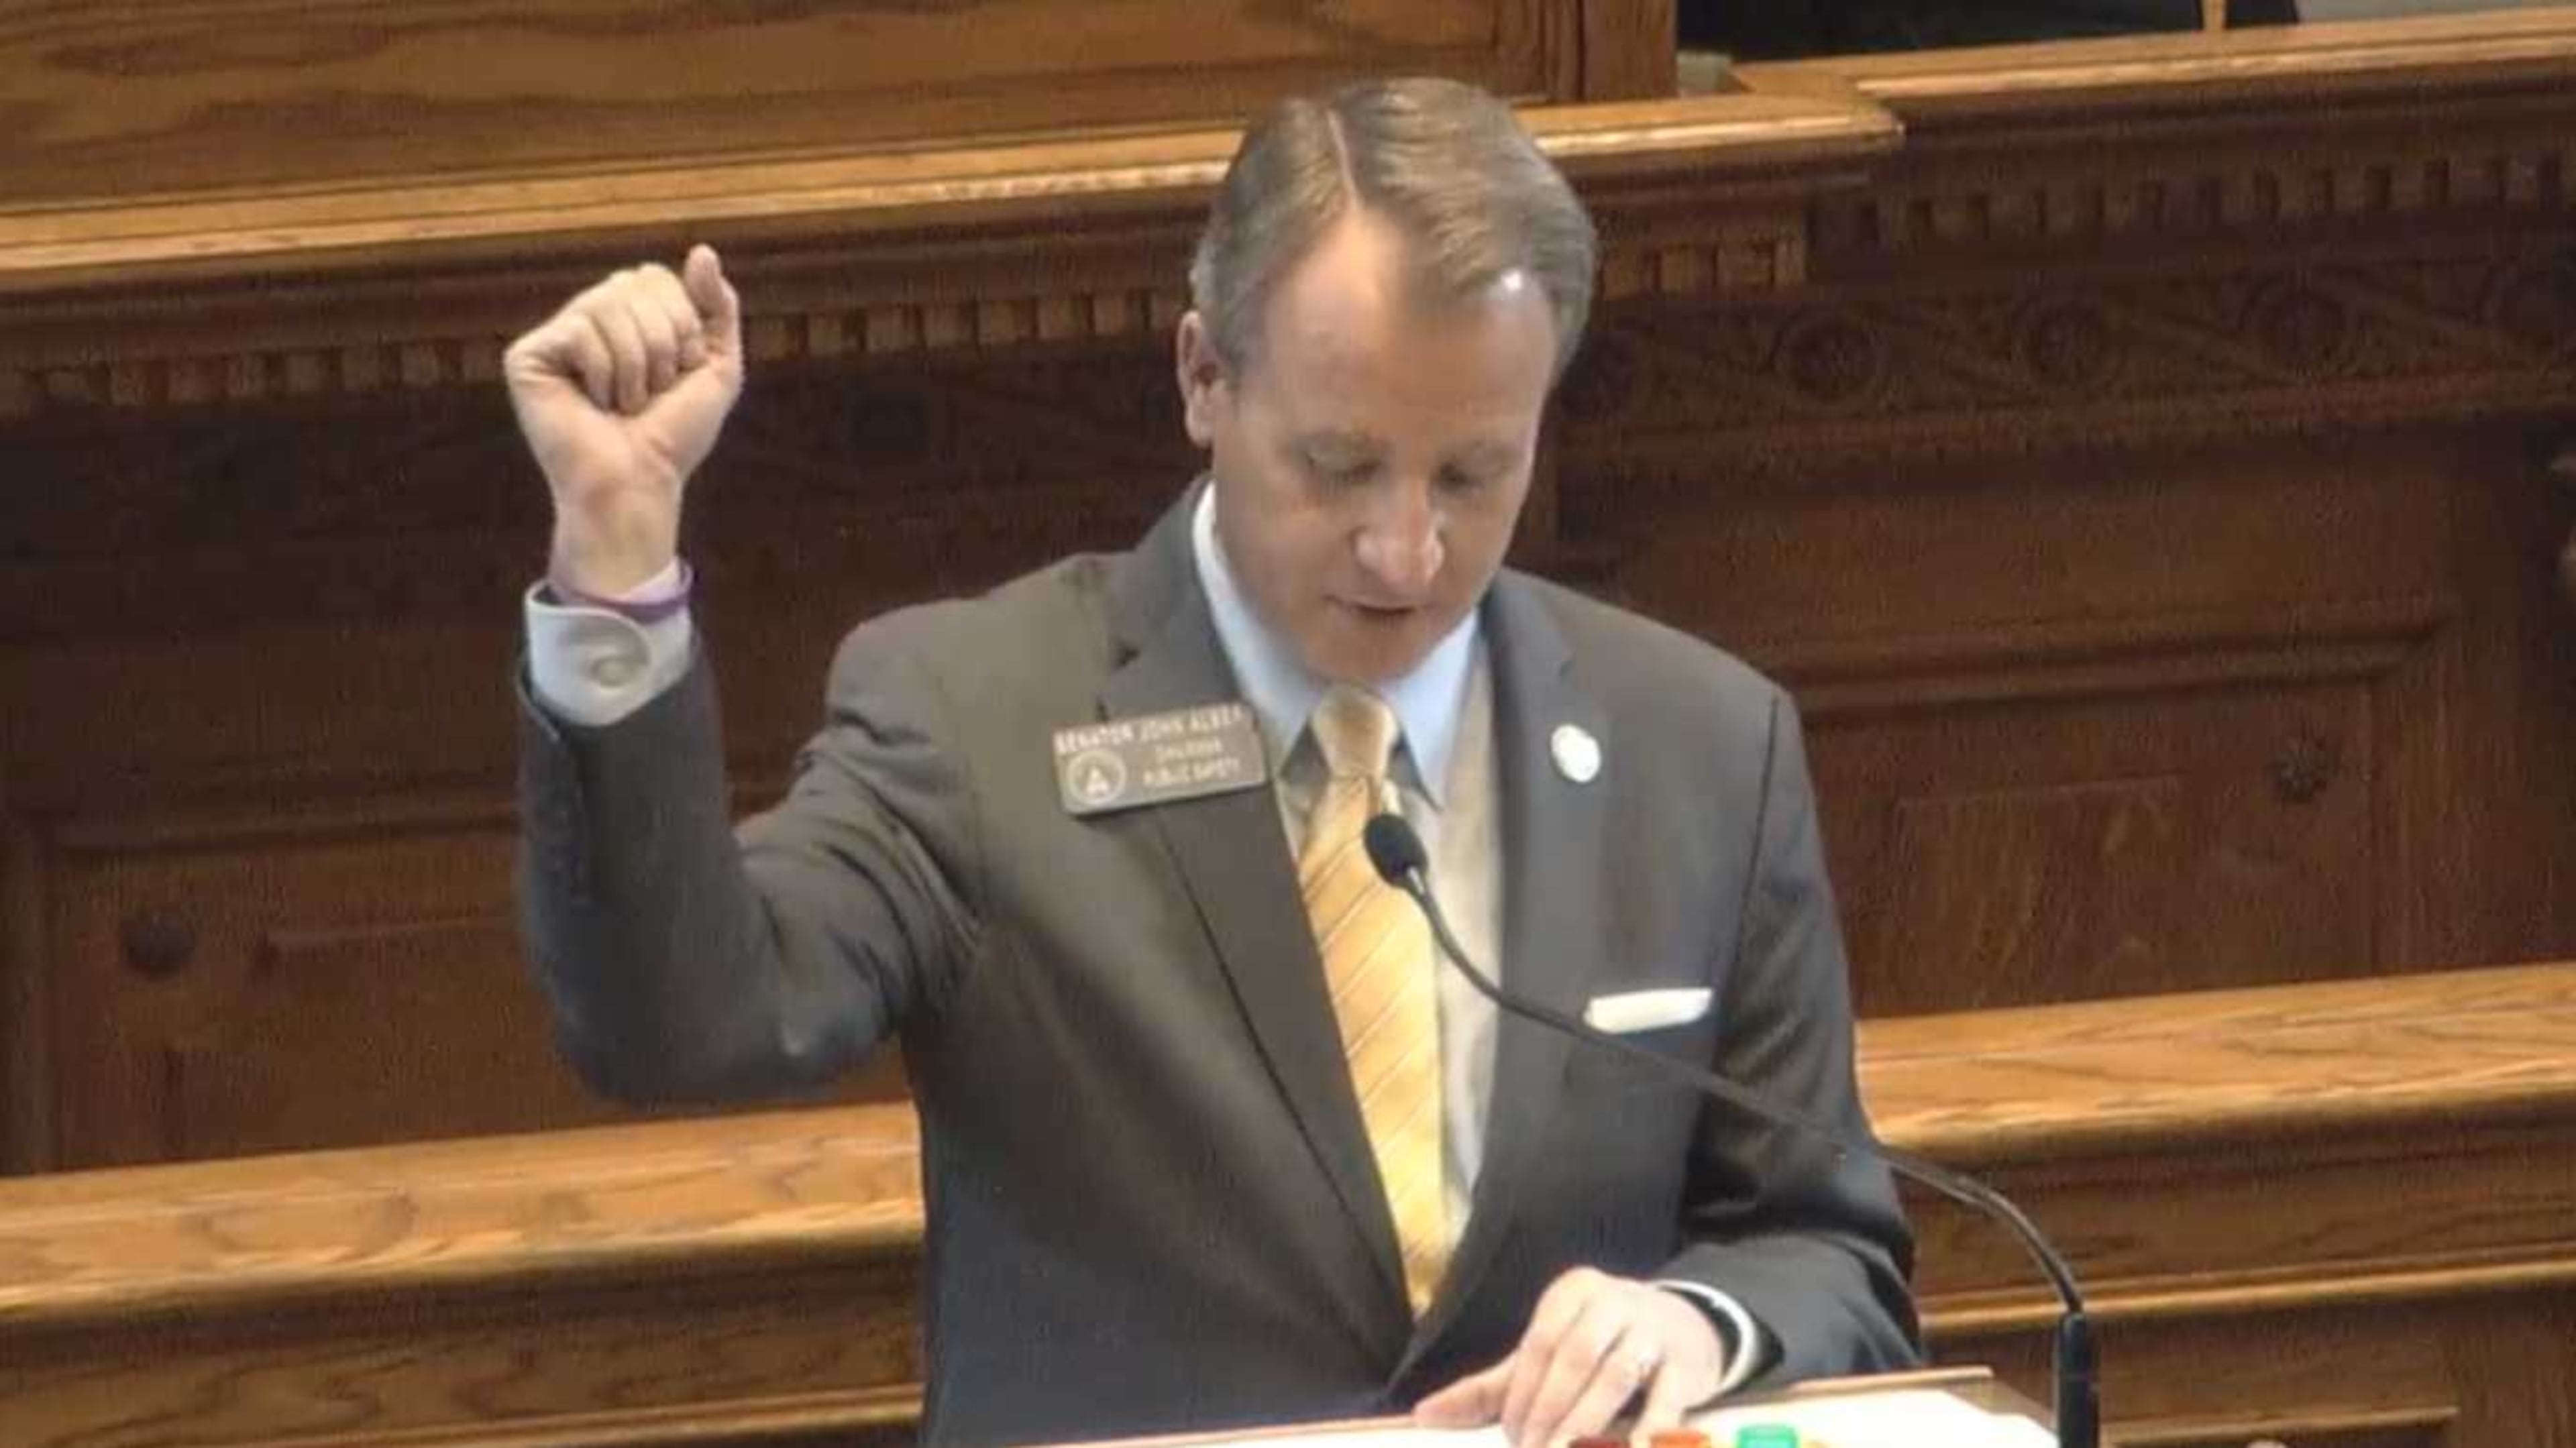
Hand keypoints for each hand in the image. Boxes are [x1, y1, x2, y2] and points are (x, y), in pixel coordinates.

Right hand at [503, 244, 745, 594]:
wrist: (639, 481)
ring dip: (635, 364)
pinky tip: (593, 403)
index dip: (682, 324)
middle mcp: (587, 319)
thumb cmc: (673, 434)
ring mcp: (554, 336)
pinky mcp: (526, 355)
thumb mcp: (716, 367)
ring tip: (624, 402)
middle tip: (649, 393)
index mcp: (627, 318)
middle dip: (662, 342)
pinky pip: (579, 330)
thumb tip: (702, 250)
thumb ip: (716, 307)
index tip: (677, 375)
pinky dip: (603, 373)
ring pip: (608, 304)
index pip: (658, 277)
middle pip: (635, 283)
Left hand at [1415, 1269, 1729, 1447]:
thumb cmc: (1599, 1345)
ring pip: (1615, 1375)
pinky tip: (1637, 1447)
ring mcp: (1653, 1330)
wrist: (1686, 1328)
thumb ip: (1491, 1387)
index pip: (1538, 1345)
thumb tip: (1422, 1416)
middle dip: (1550, 1410)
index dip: (1522, 1394)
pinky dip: (1652, 1424)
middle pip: (1574, 1357)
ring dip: (1587, 1420)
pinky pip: (1667, 1395)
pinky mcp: (1686, 1363)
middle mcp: (1613, 1302)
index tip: (1513, 1437)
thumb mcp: (1548, 1353)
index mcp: (1572, 1293)